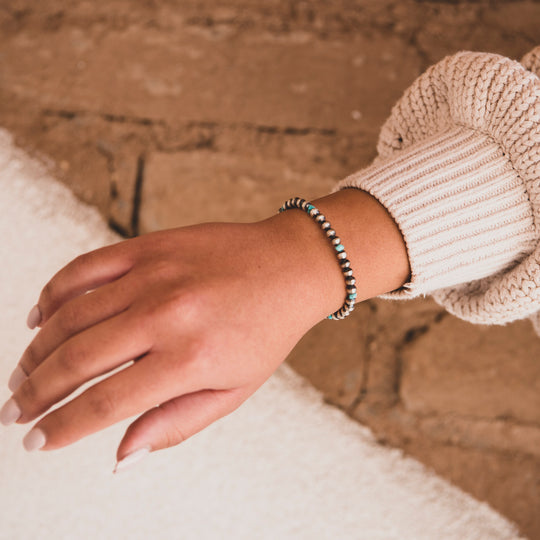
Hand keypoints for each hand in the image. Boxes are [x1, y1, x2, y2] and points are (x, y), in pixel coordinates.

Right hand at [2, 216, 342, 465]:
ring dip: (37, 350)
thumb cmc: (266, 330)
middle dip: (35, 393)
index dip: (60, 428)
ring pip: (71, 316)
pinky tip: (40, 315)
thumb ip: (175, 424)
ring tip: (24, 373)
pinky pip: (85, 268)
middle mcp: (165, 315)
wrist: (290, 267)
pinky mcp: (149, 246)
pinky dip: (54, 293)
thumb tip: (121, 455)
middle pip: (76, 360)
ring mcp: (153, 275)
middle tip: (15, 411)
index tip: (36, 441)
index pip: (104, 403)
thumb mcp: (234, 391)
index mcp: (189, 358)